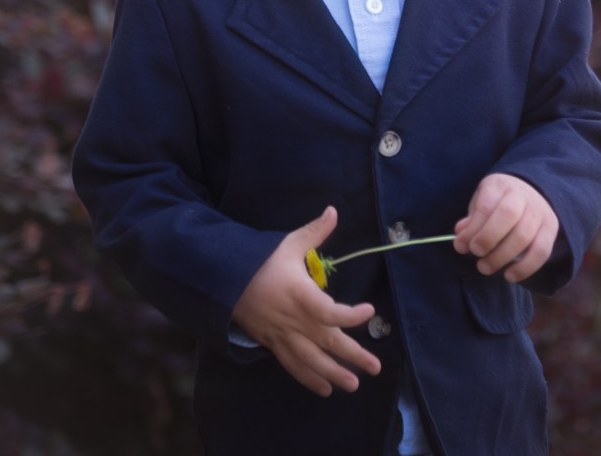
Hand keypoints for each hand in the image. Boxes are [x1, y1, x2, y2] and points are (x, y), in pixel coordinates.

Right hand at [232, 206, 381, 396]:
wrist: (225, 281)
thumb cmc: (261, 260)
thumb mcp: (288, 243)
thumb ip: (314, 231)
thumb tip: (333, 210)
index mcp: (300, 295)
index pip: (329, 311)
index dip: (350, 315)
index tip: (370, 310)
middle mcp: (294, 320)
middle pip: (327, 342)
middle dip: (353, 356)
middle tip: (376, 367)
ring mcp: (283, 335)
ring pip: (312, 361)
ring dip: (334, 374)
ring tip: (354, 385)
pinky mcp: (273, 344)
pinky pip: (293, 366)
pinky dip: (309, 379)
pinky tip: (325, 389)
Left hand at [454, 173, 558, 283]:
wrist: (531, 192)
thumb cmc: (498, 202)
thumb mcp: (481, 202)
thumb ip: (471, 220)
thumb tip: (461, 237)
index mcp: (499, 185)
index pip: (486, 206)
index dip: (473, 229)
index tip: (461, 246)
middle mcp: (522, 195)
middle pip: (508, 216)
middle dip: (488, 239)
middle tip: (476, 254)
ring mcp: (539, 211)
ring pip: (524, 236)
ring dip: (502, 257)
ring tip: (485, 267)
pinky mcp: (551, 228)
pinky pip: (541, 251)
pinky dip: (525, 268)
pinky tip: (509, 276)